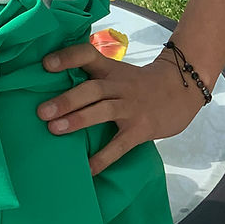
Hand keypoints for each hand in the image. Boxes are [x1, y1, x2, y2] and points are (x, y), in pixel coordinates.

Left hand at [36, 44, 206, 176]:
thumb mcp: (117, 71)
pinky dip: (103, 157)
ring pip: (104, 110)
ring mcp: (131, 107)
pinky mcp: (141, 129)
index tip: (45, 64)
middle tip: (42, 112)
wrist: (182, 89)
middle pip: (93, 89)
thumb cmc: (139, 84)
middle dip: (67, 100)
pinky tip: (87, 169)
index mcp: (110, 69)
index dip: (67, 57)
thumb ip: (92, 75)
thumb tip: (52, 88)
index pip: (87, 55)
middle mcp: (120, 86)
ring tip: (55, 129)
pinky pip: (120, 145)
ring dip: (79, 119)